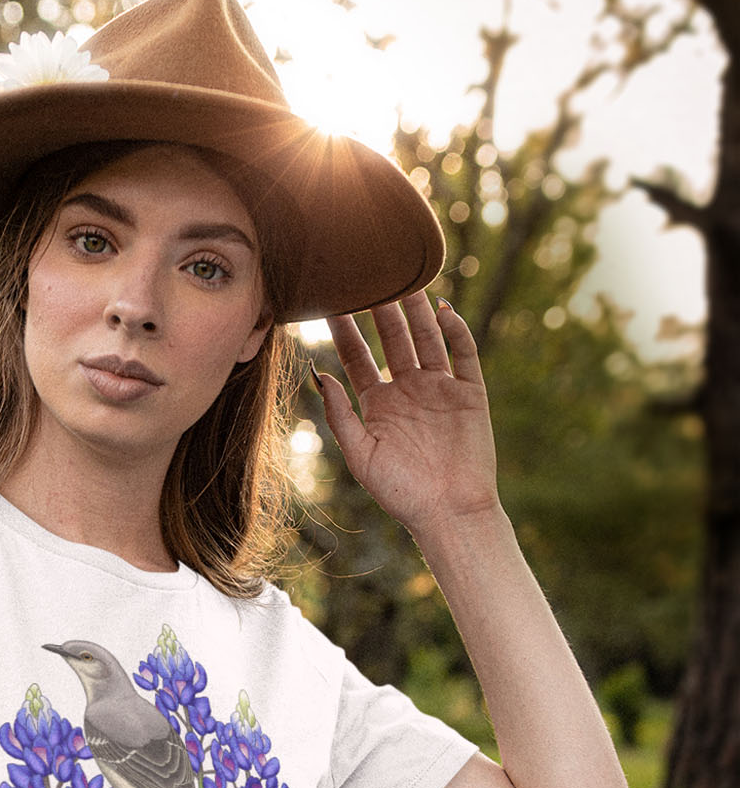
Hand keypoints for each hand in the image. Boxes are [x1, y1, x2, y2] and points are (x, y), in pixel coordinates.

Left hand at [318, 292, 499, 540]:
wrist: (447, 512)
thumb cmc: (399, 491)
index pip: (356, 357)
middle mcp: (407, 389)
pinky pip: (463, 355)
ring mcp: (440, 388)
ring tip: (403, 279)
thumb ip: (340, 415)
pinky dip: (455, 332)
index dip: (344, 331)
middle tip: (366, 274)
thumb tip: (318, 375)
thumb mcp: (360, 454)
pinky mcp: (470, 393)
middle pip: (391, 339)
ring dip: (416, 311)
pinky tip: (443, 310)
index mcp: (377, 403)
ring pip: (426, 338)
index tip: (329, 301)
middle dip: (379, 309)